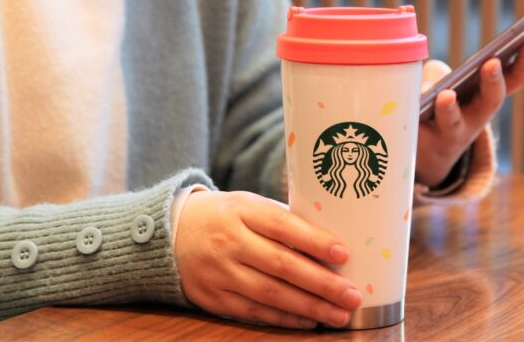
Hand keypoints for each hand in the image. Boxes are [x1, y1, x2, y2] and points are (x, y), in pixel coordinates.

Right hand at [175, 190, 362, 328]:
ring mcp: (220, 272)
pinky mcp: (213, 298)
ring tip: (338, 314)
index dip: (315, 241)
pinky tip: (309, 320)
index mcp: (242, 210)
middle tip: (352, 295)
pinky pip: (254, 311)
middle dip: (321, 283)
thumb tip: (331, 241)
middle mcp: (230, 241)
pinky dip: (284, 318)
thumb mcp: (248, 204)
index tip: (344, 254)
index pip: (283, 226)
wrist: (171, 233)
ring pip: (271, 294)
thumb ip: (282, 220)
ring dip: (309, 306)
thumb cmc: (224, 215)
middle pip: (281, 265)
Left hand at [415, 36, 523, 187]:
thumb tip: (429, 83)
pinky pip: (416, 126)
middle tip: (492, 64)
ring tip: (446, 95)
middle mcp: (475, 118)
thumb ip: (439, 74)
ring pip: (451, 122)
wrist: (426, 154)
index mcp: (486, 98)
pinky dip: (410, 112)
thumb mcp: (447, 84)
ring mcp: (449, 132)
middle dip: (493, 82)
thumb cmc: (443, 108)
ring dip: (450, 109)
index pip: (513, 81)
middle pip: (490, 102)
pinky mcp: (422, 140)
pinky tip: (405, 101)